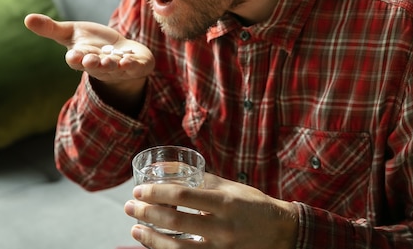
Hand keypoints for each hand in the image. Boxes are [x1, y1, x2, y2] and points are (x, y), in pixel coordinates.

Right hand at [24, 13, 154, 83]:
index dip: (75, 59)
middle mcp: (99, 66)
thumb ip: (51, 28)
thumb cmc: (93, 43)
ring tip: (114, 61)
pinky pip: (135, 68)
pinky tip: (130, 60)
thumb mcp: (71, 33)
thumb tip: (26, 18)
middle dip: (95, 64)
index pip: (76, 61)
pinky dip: (134, 65)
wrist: (121, 53)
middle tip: (93, 60)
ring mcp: (118, 69)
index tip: (74, 56)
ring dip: (114, 66)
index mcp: (82, 58)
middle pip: (95, 67)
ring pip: (115, 69)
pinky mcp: (136, 66)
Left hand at [124, 173, 298, 248]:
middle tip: (130, 207)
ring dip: (151, 240)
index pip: (183, 196)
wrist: (282, 234)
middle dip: (146, 214)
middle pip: (176, 223)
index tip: (139, 190)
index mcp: (224, 203)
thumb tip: (172, 171)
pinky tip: (154, 245)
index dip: (156, 193)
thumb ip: (203, 181)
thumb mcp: (231, 188)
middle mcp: (222, 228)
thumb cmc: (253, 206)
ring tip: (135, 230)